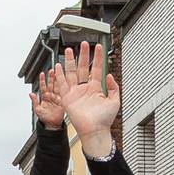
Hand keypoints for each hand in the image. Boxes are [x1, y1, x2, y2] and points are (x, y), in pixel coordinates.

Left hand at [31, 57, 68, 129]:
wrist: (52, 125)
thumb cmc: (44, 118)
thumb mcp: (37, 110)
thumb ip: (34, 101)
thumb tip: (30, 94)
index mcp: (44, 97)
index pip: (43, 87)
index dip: (42, 80)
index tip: (42, 74)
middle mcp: (51, 96)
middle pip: (51, 84)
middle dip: (51, 77)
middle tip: (52, 70)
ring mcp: (57, 98)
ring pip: (57, 87)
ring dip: (58, 80)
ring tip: (59, 73)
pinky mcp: (62, 101)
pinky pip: (64, 94)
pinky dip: (65, 88)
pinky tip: (66, 83)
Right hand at [55, 42, 120, 157]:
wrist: (95, 131)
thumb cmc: (104, 120)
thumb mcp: (115, 101)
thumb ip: (114, 88)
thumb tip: (109, 75)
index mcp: (96, 88)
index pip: (97, 69)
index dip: (98, 58)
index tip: (98, 47)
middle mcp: (85, 89)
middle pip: (84, 67)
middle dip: (83, 55)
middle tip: (83, 44)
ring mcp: (76, 92)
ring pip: (72, 72)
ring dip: (70, 61)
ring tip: (69, 50)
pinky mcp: (68, 98)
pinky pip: (62, 84)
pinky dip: (60, 75)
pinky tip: (58, 65)